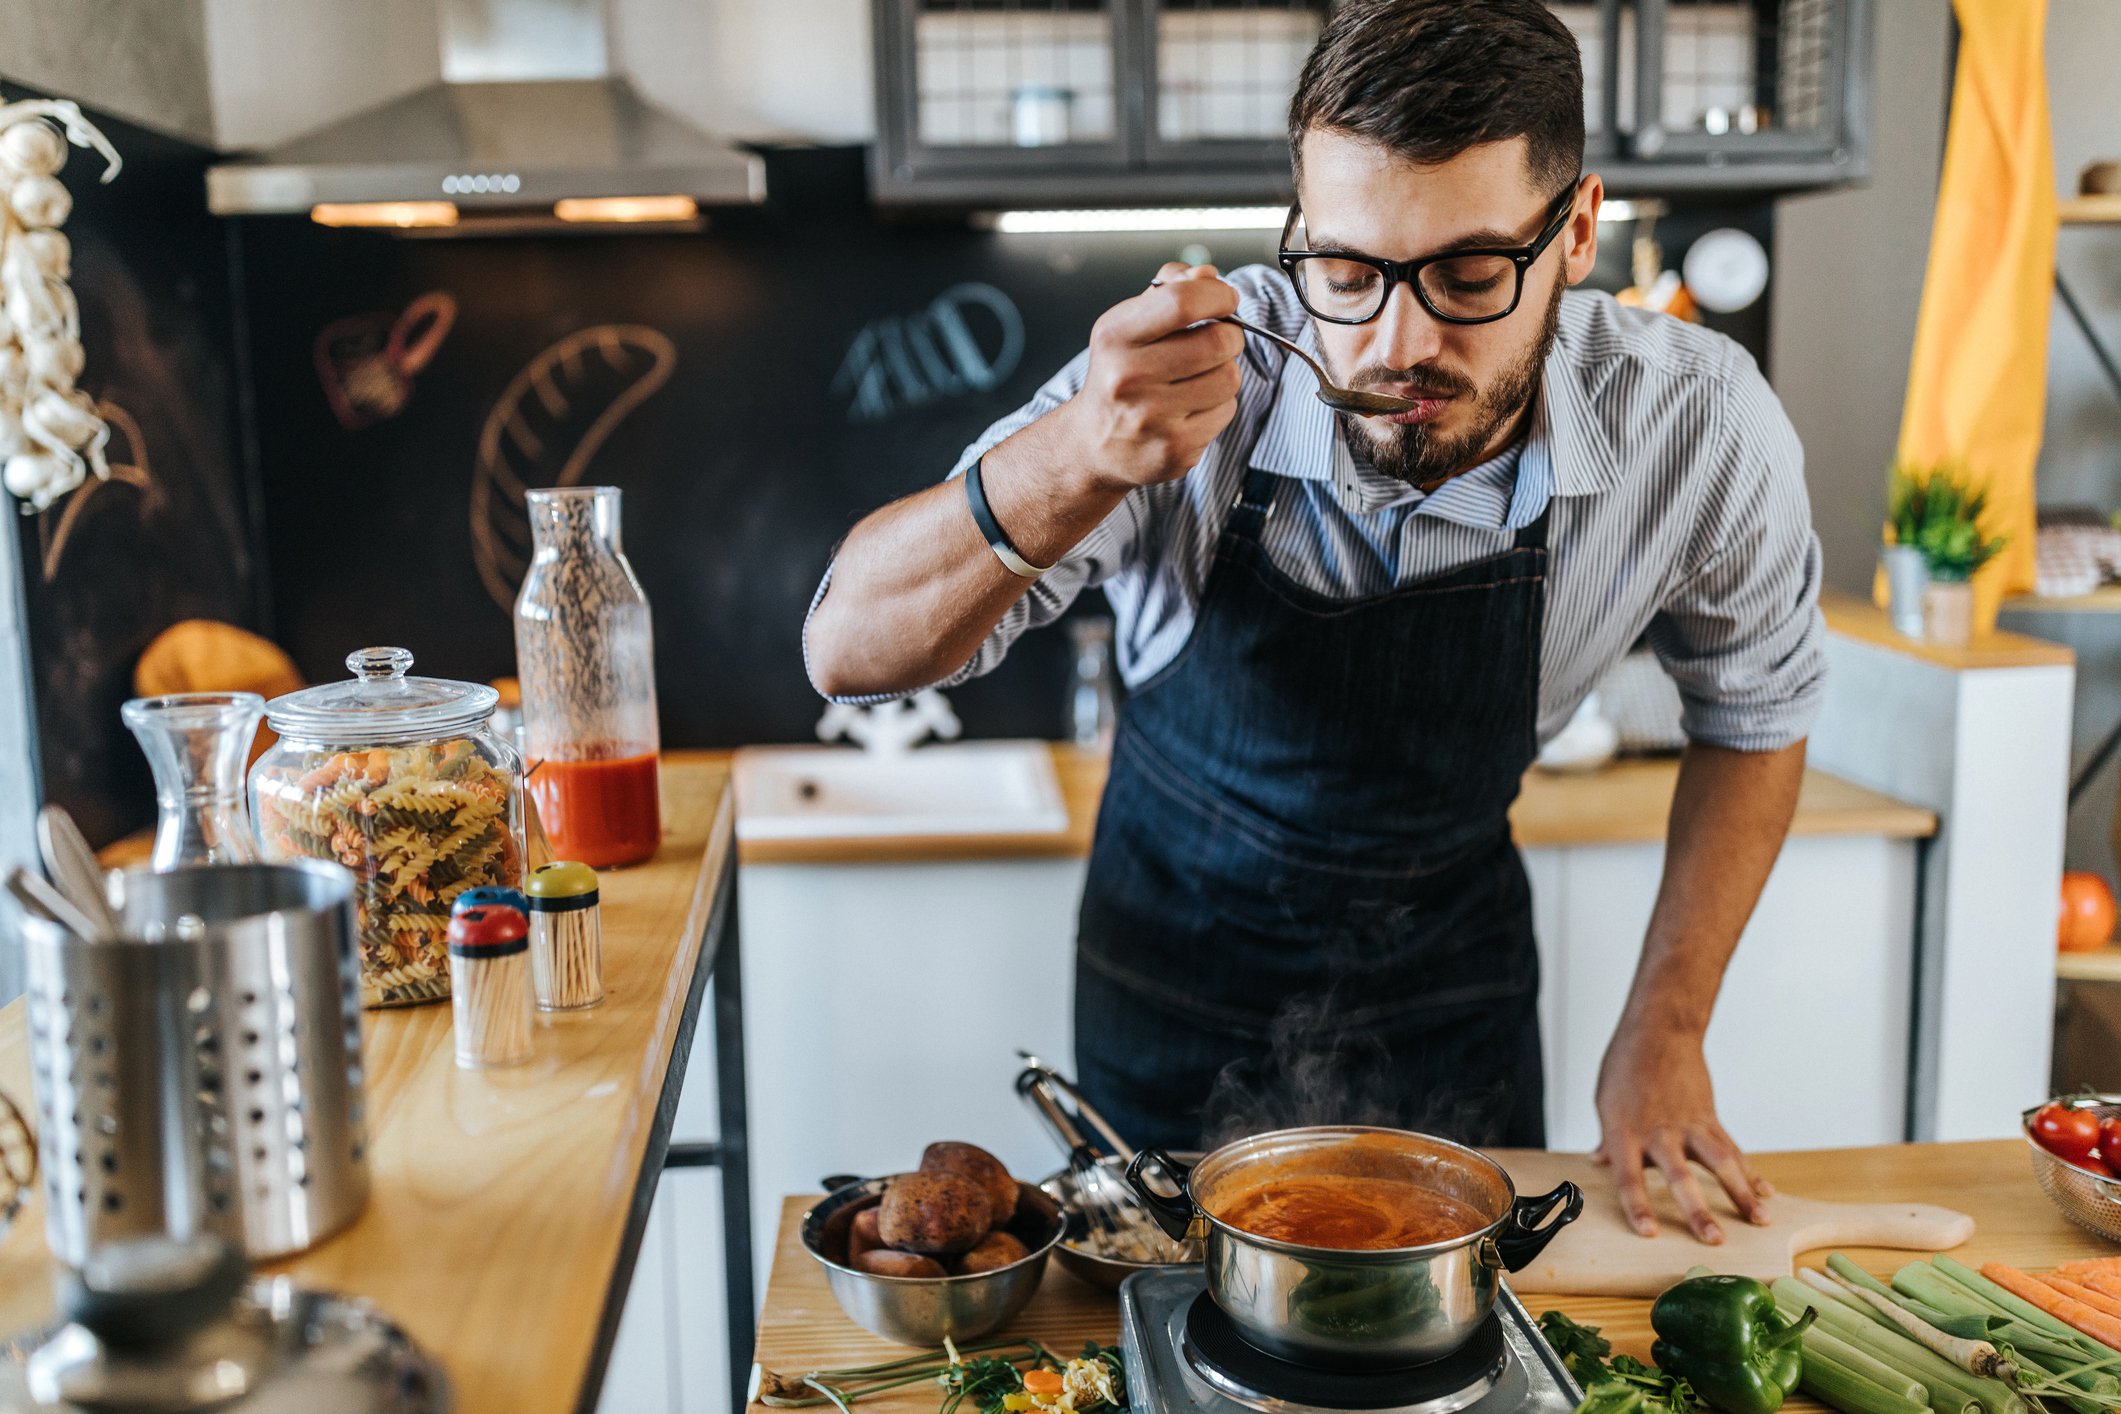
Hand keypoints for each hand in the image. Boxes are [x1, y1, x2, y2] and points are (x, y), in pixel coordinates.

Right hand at [1058, 263, 1244, 491]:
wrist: (1094, 445)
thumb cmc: (1118, 375)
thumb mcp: (1128, 325)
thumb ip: (1168, 291)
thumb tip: (1208, 274)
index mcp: (1115, 337)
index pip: (1181, 301)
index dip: (1218, 295)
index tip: (1225, 299)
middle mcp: (1128, 378)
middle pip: (1218, 341)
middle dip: (1229, 335)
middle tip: (1218, 340)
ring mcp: (1152, 418)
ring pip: (1229, 378)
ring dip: (1225, 372)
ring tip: (1199, 377)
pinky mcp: (1175, 449)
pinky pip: (1226, 412)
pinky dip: (1219, 405)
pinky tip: (1193, 407)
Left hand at [1592, 1016, 1770, 1243]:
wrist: (1660, 1031)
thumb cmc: (1626, 1066)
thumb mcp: (1606, 1102)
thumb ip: (1609, 1138)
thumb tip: (1599, 1162)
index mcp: (1625, 1132)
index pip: (1629, 1177)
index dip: (1639, 1206)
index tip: (1650, 1233)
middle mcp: (1660, 1131)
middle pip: (1680, 1175)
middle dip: (1698, 1209)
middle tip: (1714, 1240)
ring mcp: (1689, 1124)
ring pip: (1720, 1161)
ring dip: (1742, 1193)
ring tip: (1761, 1220)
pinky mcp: (1710, 1118)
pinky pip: (1732, 1149)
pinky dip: (1749, 1173)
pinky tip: (1764, 1194)